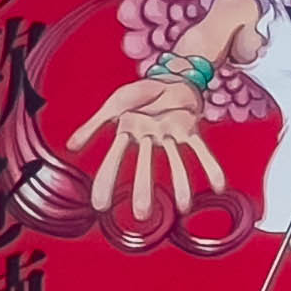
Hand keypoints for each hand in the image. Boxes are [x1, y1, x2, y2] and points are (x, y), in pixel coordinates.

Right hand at [68, 79, 229, 225]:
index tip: (100, 207)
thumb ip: (94, 125)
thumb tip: (70, 147)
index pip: (114, 161)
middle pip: (145, 167)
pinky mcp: (190, 130)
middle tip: (141, 215)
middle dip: (144, 190)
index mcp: (127, 134)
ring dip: (181, 184)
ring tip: (183, 207)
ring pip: (176, 163)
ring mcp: (171, 137)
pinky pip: (201, 150)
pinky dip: (211, 167)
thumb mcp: (114, 104)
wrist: (171, 75)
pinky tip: (220, 186)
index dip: (107, 182)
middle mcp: (149, 141)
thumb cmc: (141, 92)